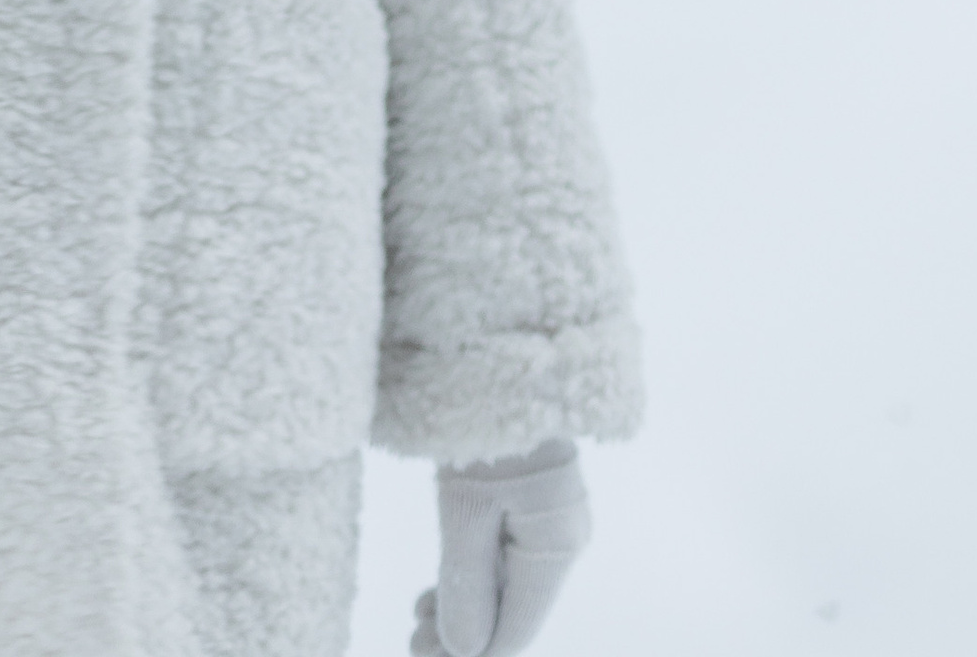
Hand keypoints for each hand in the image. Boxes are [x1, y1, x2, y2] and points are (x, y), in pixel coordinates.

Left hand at [411, 443, 590, 656]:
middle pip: (512, 607)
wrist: (503, 350)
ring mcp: (553, 517)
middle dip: (462, 629)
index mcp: (557, 548)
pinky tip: (442, 584)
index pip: (516, 628)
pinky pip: (507, 551)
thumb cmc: (484, 422)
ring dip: (465, 602)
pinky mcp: (536, 496)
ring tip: (419, 613)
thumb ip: (466, 582)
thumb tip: (465, 650)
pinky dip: (475, 572)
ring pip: (507, 580)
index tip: (418, 651)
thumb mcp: (465, 507)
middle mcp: (564, 539)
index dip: (470, 650)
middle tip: (411, 639)